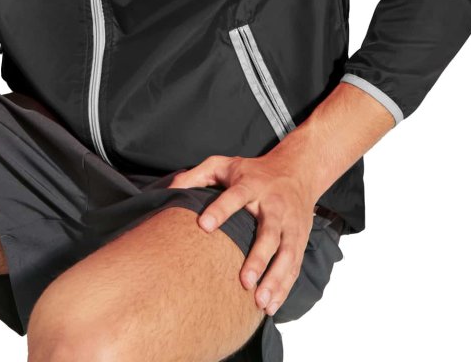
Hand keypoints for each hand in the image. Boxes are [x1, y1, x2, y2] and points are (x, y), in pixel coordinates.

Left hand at [167, 152, 315, 317]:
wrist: (297, 171)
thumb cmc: (252, 171)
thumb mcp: (224, 164)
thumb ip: (197, 175)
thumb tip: (170, 190)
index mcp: (251, 185)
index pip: (235, 196)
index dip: (220, 209)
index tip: (203, 226)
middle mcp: (273, 205)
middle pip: (269, 232)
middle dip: (258, 258)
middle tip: (244, 282)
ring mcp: (290, 224)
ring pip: (286, 254)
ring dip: (275, 279)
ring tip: (260, 302)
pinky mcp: (299, 240)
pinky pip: (294, 265)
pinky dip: (284, 286)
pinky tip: (271, 306)